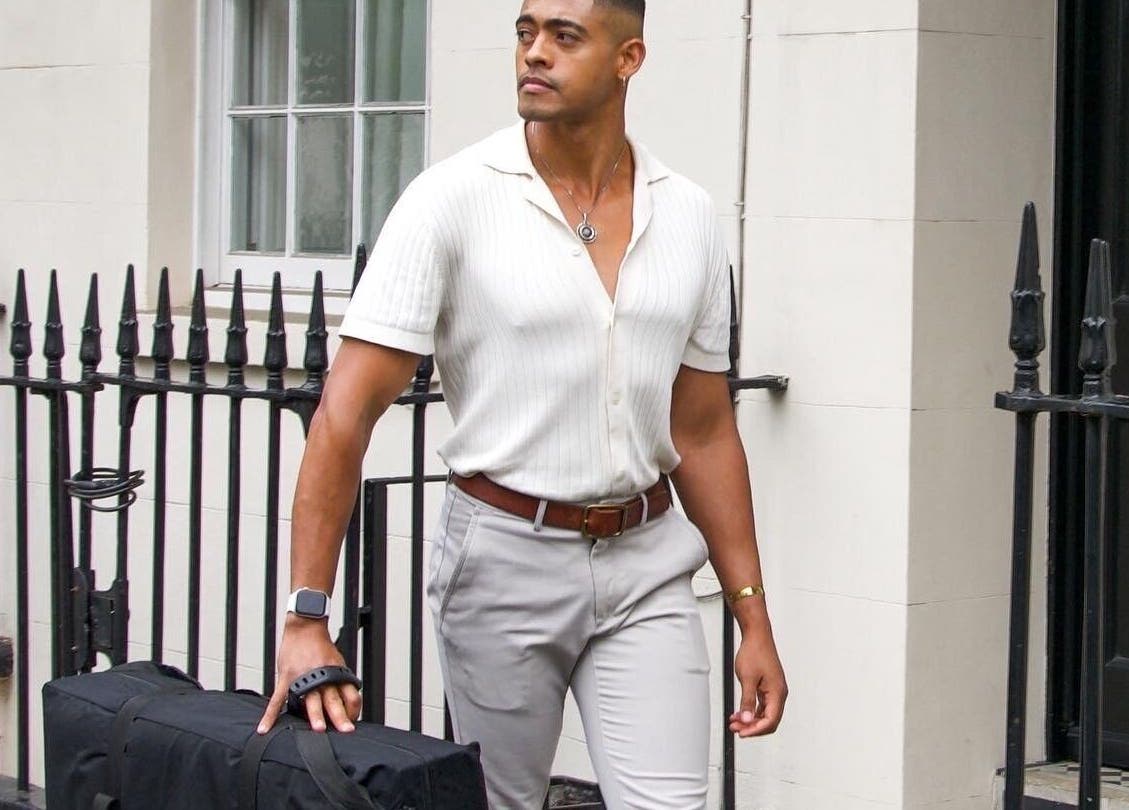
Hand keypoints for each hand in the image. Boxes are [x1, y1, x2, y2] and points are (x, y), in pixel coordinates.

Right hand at [257, 616, 361, 734]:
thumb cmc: (321, 647)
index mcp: (336, 674)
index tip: (351, 723)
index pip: (350, 695)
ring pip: (310, 700)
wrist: (305, 628)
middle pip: (333, 699)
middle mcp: (322, 677)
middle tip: (344, 730)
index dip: (353, 710)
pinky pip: (277, 699)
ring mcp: (303, 678)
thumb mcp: (337, 663)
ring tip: (318, 730)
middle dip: (339, 716)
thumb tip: (344, 704)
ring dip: (314, 716)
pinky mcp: (286, 678)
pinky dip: (270, 715)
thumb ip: (339, 683)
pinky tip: (265, 728)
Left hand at [728, 624, 786, 736]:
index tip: (742, 733)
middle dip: (752, 727)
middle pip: (769, 720)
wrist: (756, 635)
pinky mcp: (768, 687)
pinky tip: (739, 713)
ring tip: (734, 722)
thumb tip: (747, 720)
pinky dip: (751, 711)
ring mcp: (774, 690)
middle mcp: (779, 693)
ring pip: (765, 714)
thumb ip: (747, 701)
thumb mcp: (747, 679)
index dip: (756, 730)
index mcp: (778, 693)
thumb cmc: (754, 652)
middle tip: (735, 728)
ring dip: (750, 720)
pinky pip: (762, 705)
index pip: (770, 721)